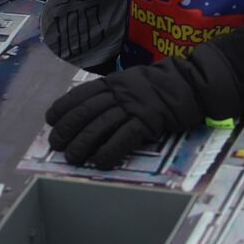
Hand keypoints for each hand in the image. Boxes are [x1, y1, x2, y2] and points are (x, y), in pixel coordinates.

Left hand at [45, 60, 205, 167]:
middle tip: (57, 146)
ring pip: (99, 127)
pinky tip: (99, 163)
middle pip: (84, 113)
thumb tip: (90, 111)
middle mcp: (119, 93)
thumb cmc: (161, 85)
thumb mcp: (132, 81)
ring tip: (73, 158)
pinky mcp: (148, 121)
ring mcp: (133, 106)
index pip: (79, 94)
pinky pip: (123, 138)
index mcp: (113, 82)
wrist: (192, 83)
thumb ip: (113, 93)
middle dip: (66, 130)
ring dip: (82, 145)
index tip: (51, 121)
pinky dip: (108, 152)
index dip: (62, 108)